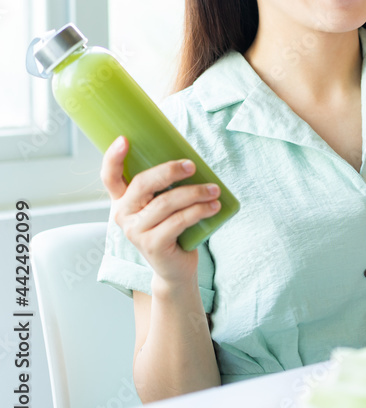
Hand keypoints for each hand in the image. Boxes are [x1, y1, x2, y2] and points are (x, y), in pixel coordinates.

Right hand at [101, 136, 219, 287]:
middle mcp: (122, 215)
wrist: (174, 267)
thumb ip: (165, 187)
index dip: (113, 158)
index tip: (124, 139)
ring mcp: (135, 231)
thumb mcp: (163, 205)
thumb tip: (189, 161)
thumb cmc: (171, 228)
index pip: (110, 177)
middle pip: (142, 184)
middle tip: (192, 166)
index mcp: (122, 200)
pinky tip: (213, 207)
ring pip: (165, 203)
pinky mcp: (152, 245)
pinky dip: (199, 211)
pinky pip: (178, 221)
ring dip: (194, 193)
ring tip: (214, 190)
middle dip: (169, 171)